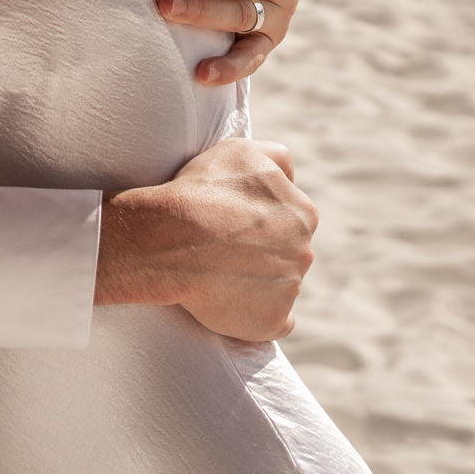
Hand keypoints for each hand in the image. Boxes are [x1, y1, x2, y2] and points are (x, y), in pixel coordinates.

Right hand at [94, 139, 315, 340]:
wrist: (170, 239)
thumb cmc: (202, 191)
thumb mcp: (242, 151)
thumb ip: (277, 157)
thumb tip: (291, 175)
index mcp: (304, 215)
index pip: (292, 219)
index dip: (260, 219)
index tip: (233, 221)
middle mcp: (304, 254)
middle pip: (288, 254)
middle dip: (263, 251)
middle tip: (225, 248)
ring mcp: (289, 291)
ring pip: (279, 286)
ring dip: (257, 282)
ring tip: (219, 273)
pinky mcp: (270, 322)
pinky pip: (275, 323)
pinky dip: (259, 316)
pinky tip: (235, 303)